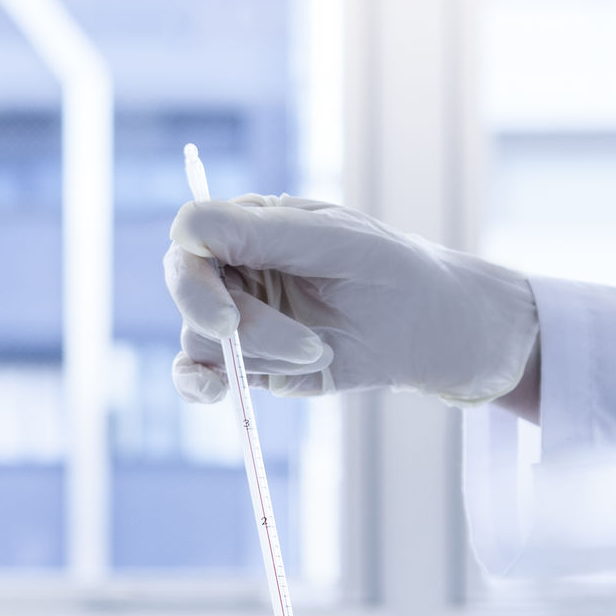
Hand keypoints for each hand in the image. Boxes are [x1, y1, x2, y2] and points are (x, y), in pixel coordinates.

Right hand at [166, 195, 537, 406]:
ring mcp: (237, 318)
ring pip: (204, 338)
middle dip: (228, 321)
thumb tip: (184, 226)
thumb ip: (261, 232)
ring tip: (320, 350)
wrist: (430, 330)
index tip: (227, 313)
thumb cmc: (391, 271)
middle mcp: (235, 268)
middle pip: (190, 291)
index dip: (196, 272)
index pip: (194, 236)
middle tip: (265, 337)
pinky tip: (216, 391)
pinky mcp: (247, 362)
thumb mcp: (335, 243)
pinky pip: (200, 374)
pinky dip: (199, 384)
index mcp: (252, 224)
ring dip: (262, 351)